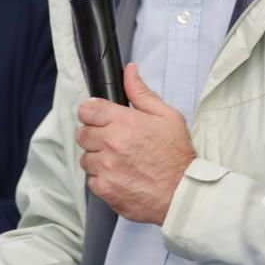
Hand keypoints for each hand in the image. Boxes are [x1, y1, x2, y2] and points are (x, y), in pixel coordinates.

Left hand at [76, 64, 194, 224]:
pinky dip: (102, 179)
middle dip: (94, 136)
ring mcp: (106, 168)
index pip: (87, 110)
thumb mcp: (167, 116)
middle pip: (82, 134)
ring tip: (120, 161)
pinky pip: (91, 180)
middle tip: (114, 142)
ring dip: (98, 159)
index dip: (92, 112)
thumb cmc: (177, 155)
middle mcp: (111, 144)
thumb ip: (141, 93)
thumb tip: (129, 71)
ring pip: (85, 158)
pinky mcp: (105, 189)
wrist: (183, 193)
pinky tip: (121, 177)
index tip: (99, 118)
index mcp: (124, 122)